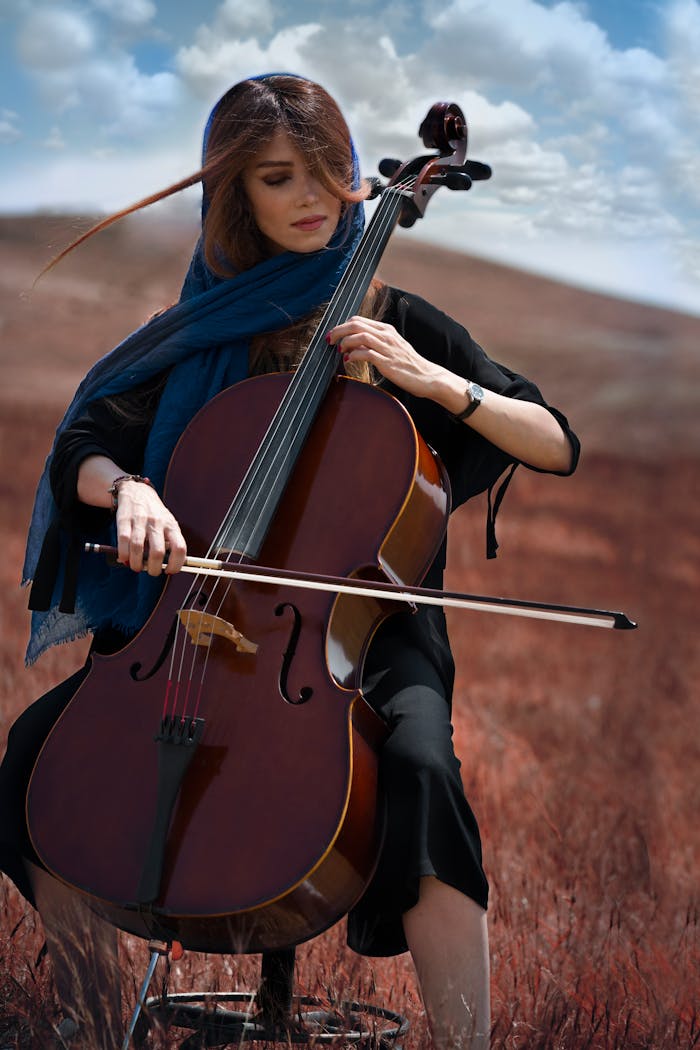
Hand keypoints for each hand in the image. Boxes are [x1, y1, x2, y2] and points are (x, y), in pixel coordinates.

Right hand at [114, 479, 186, 575]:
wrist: (137, 491)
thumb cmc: (155, 514)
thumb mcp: (168, 524)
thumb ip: (169, 543)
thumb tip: (167, 568)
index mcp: (171, 526)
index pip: (180, 548)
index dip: (176, 564)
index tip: (169, 571)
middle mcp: (157, 523)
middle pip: (157, 552)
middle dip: (154, 569)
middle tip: (151, 571)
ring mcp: (140, 521)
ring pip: (138, 548)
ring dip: (136, 564)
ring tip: (136, 567)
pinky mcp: (124, 520)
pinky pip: (123, 541)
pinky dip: (124, 555)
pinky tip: (125, 558)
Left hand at [328, 316, 446, 398]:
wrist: (427, 377)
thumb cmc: (408, 365)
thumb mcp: (391, 349)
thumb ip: (374, 344)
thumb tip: (354, 345)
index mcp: (387, 330)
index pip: (359, 320)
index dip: (342, 326)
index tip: (334, 335)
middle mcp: (386, 335)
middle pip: (356, 324)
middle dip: (338, 331)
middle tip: (329, 340)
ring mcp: (387, 347)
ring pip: (359, 336)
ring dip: (344, 342)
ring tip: (338, 350)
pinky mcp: (387, 362)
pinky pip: (365, 353)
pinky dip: (353, 355)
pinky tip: (348, 359)